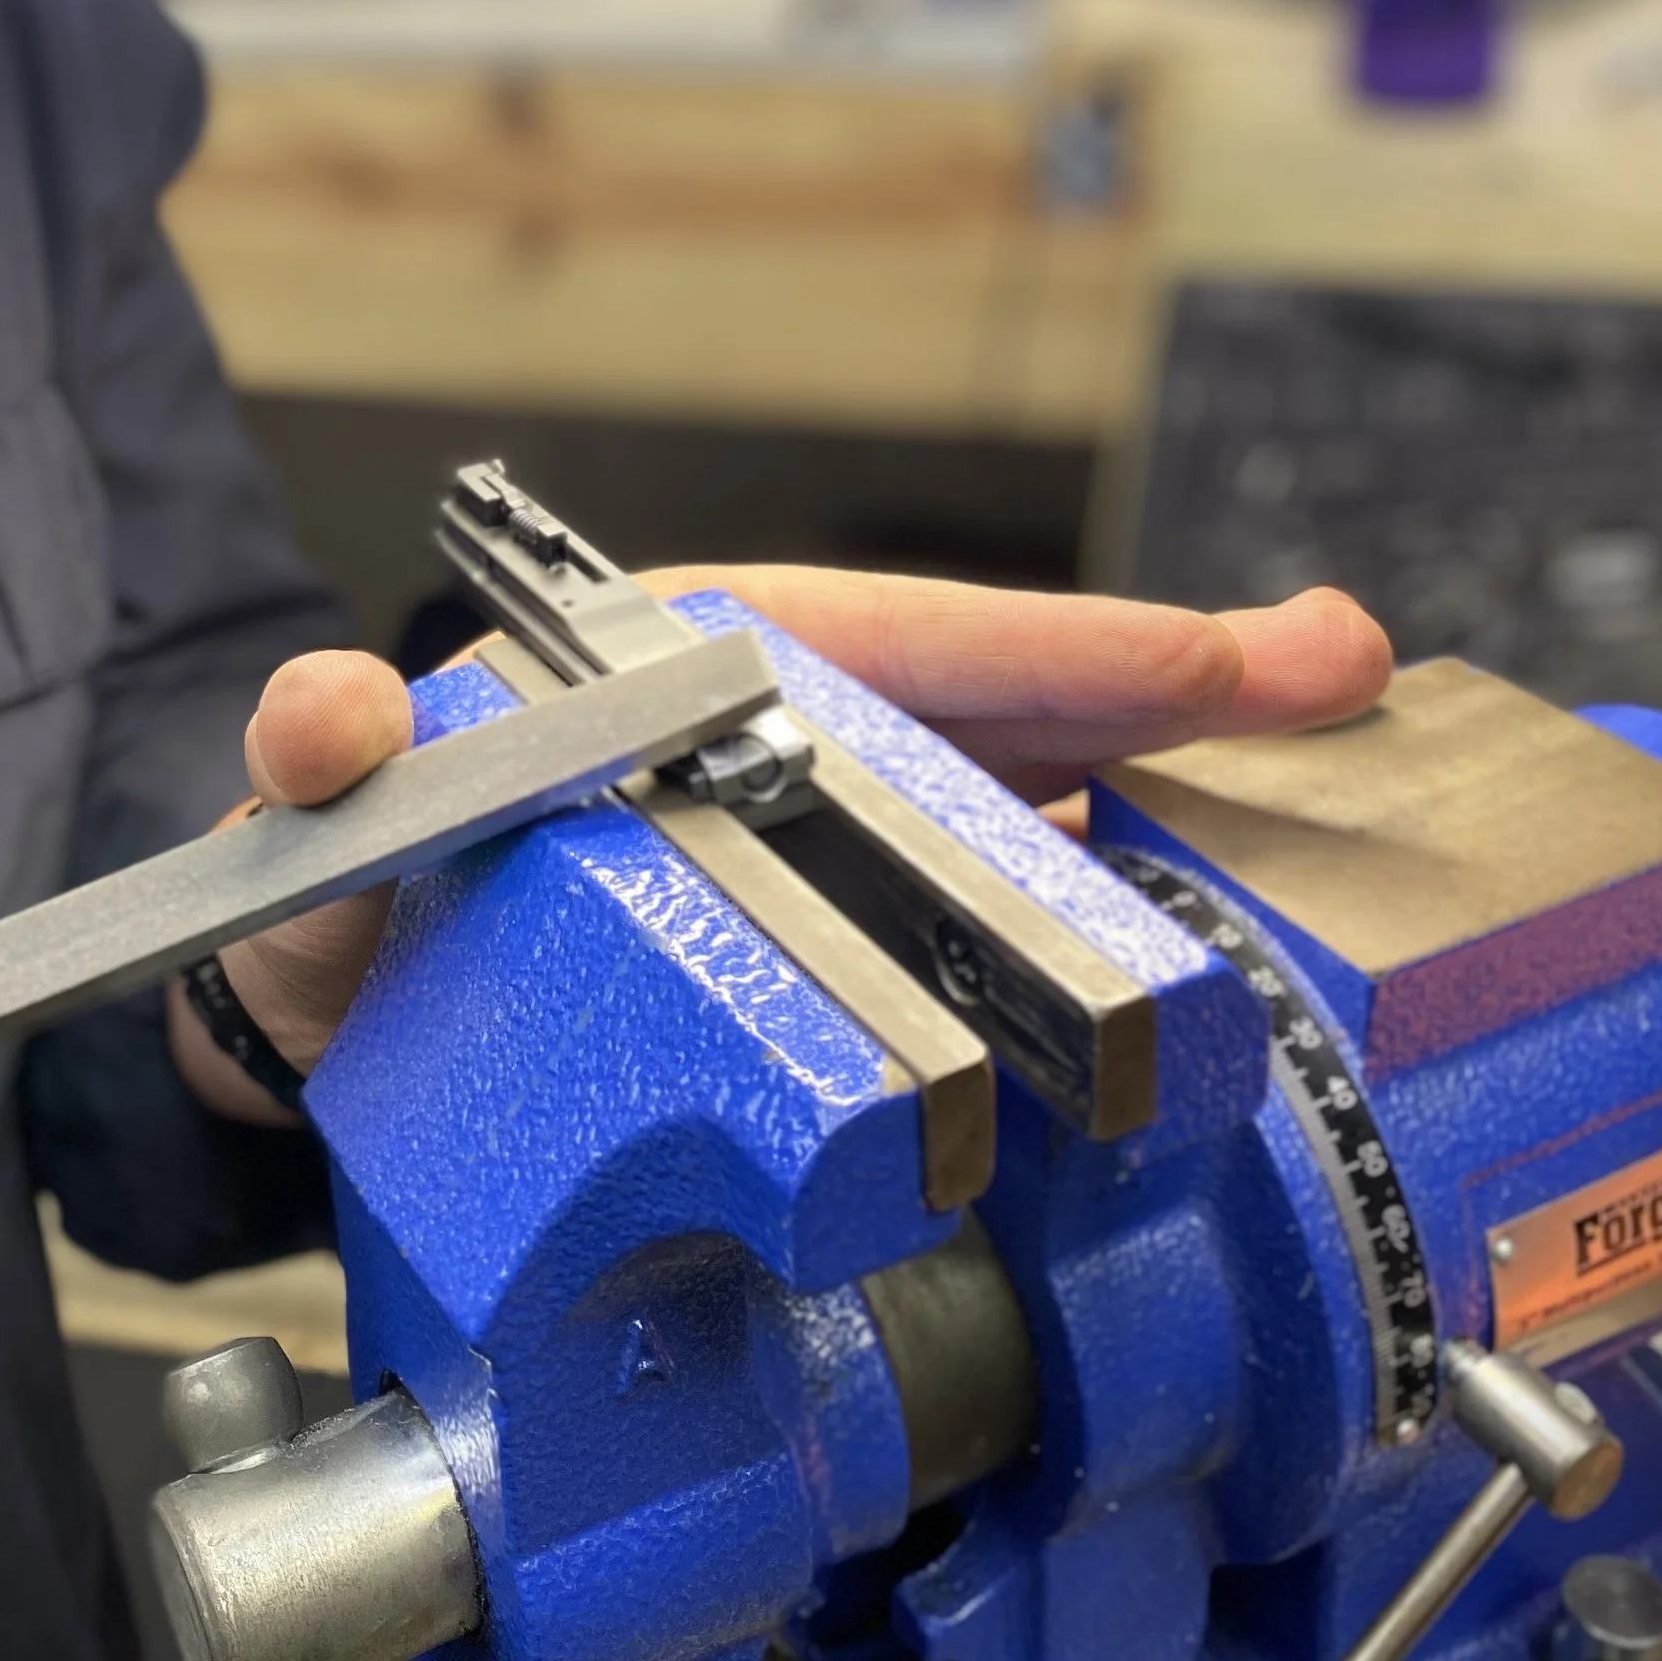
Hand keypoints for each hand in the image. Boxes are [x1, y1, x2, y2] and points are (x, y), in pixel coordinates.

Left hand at [172, 577, 1388, 1116]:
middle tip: (1343, 672)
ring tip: (1334, 813)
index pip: (887, 637)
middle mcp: (770, 743)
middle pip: (997, 703)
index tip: (1204, 657)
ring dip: (1169, 807)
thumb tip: (327, 715)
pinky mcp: (820, 964)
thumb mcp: (319, 823)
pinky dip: (1091, 938)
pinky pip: (974, 935)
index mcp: (678, 672)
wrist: (322, 1023)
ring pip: (1017, 808)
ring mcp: (807, 851)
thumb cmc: (342, 885)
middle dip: (1170, 687)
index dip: (1049, 647)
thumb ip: (318, 762)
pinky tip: (1204, 966)